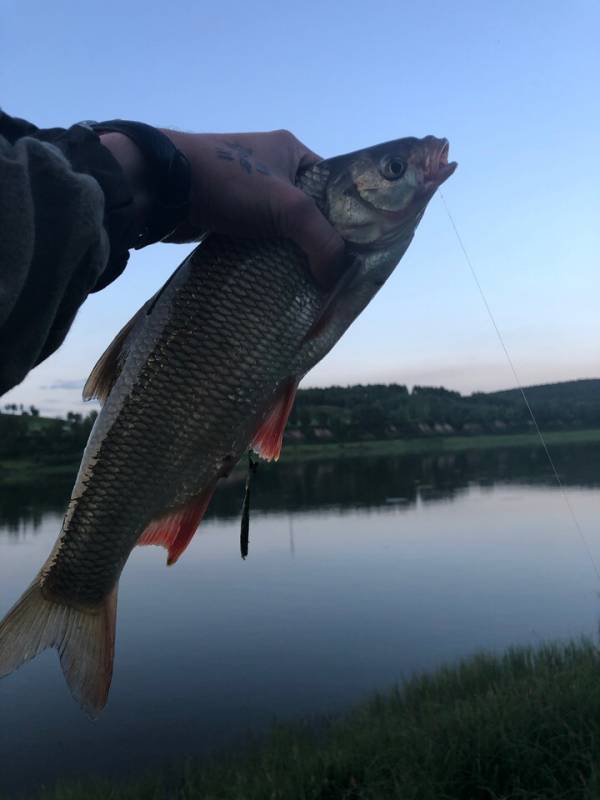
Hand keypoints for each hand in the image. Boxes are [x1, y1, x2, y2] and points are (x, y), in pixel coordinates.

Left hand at [162, 129, 344, 289]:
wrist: (164, 187)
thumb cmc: (231, 183)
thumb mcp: (290, 208)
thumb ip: (322, 240)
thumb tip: (334, 277)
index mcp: (292, 151)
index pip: (334, 187)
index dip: (347, 217)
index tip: (353, 251)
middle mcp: (272, 167)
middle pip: (308, 211)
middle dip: (317, 241)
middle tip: (331, 272)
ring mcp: (247, 191)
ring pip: (281, 228)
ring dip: (290, 253)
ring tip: (307, 281)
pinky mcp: (228, 214)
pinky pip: (258, 238)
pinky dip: (266, 257)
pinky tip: (276, 278)